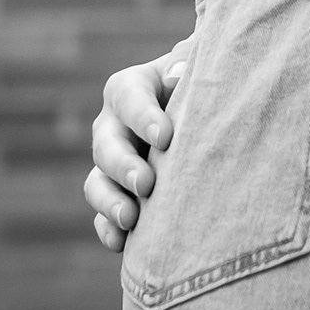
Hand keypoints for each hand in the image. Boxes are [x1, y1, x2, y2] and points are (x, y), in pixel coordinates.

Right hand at [83, 41, 192, 250]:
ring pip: (96, 183)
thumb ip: (191, 66)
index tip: (165, 137)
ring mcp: (113, 165)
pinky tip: (121, 243)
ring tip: (130, 218)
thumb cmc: (209, 86)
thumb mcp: (203, 69)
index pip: (129, 97)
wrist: (212, 118)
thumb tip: (177, 74)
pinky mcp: (119, 197)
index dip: (143, 116)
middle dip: (123, 166)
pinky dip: (108, 230)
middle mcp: (115, 126)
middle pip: (106, 144)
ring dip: (109, 202)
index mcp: (133, 88)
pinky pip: (103, 217)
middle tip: (146, 184)